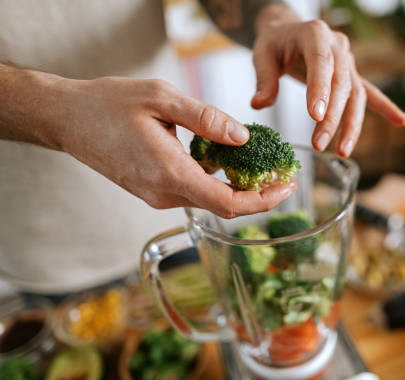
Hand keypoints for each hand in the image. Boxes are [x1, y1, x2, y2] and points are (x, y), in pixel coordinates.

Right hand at [38, 75, 296, 217]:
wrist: (67, 119)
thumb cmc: (108, 104)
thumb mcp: (161, 98)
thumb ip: (206, 118)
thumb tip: (243, 137)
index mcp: (169, 173)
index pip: (228, 203)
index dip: (263, 200)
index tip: (288, 186)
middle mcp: (164, 193)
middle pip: (223, 207)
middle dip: (258, 195)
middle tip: (283, 174)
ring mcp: (156, 196)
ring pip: (209, 200)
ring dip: (238, 188)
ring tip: (262, 165)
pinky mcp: (153, 191)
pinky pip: (193, 192)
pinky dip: (216, 182)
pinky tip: (227, 161)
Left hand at [250, 6, 404, 156]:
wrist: (288, 31)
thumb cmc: (274, 44)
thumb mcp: (262, 56)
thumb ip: (264, 80)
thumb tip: (259, 104)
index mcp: (315, 34)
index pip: (321, 63)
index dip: (320, 90)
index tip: (315, 117)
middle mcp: (337, 45)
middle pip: (341, 85)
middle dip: (332, 118)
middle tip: (319, 145)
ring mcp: (348, 61)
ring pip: (355, 94)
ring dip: (351, 125)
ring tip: (343, 151)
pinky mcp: (351, 75)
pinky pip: (369, 93)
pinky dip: (385, 107)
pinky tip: (401, 122)